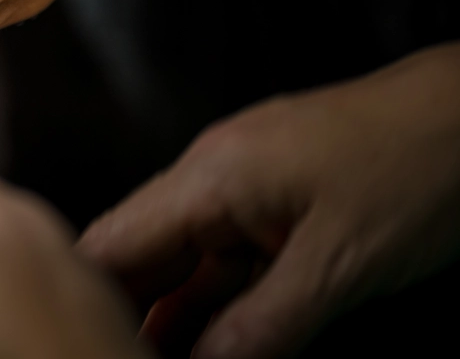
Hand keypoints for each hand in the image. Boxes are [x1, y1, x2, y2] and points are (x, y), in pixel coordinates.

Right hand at [79, 43, 459, 358]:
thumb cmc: (419, 167)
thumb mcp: (342, 265)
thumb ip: (264, 327)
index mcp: (208, 180)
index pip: (108, 244)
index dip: (89, 299)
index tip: (86, 341)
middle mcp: (211, 177)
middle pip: (139, 254)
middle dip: (127, 313)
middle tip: (120, 355)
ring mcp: (245, 187)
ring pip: (184, 262)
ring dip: (173, 316)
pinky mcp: (278, 201)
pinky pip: (227, 257)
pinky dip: (216, 302)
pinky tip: (212, 342)